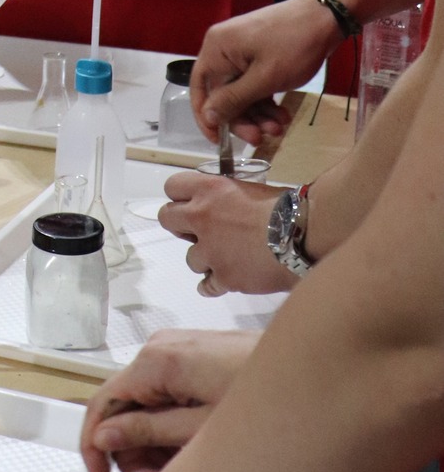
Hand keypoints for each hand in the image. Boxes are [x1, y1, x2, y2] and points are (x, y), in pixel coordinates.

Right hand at [78, 327, 260, 471]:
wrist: (324, 369)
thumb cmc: (271, 402)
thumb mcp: (202, 430)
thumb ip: (148, 433)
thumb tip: (104, 438)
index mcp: (156, 362)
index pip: (100, 403)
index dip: (94, 448)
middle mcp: (160, 349)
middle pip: (123, 407)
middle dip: (135, 449)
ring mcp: (179, 350)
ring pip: (145, 404)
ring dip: (156, 441)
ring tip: (186, 468)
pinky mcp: (197, 357)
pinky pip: (167, 394)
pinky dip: (173, 424)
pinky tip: (195, 447)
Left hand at [157, 170, 290, 298]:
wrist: (304, 235)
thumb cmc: (286, 208)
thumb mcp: (249, 190)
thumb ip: (226, 198)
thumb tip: (221, 205)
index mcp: (209, 190)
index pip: (172, 186)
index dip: (181, 196)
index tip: (191, 203)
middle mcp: (201, 217)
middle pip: (167, 219)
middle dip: (182, 225)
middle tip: (201, 231)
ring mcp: (210, 251)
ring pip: (190, 258)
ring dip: (205, 258)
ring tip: (228, 257)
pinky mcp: (224, 277)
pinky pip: (206, 285)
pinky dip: (215, 284)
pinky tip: (226, 280)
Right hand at [190, 0, 340, 138]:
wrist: (326, 17)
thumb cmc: (293, 45)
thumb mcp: (263, 78)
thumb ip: (233, 100)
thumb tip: (207, 118)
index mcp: (216, 50)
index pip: (200, 90)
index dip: (207, 118)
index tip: (219, 141)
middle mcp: (223, 50)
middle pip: (223, 94)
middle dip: (242, 118)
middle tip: (259, 138)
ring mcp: (241, 53)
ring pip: (241, 93)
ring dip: (258, 114)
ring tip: (279, 128)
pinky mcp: (258, 56)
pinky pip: (254, 84)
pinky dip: (266, 102)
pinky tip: (282, 116)